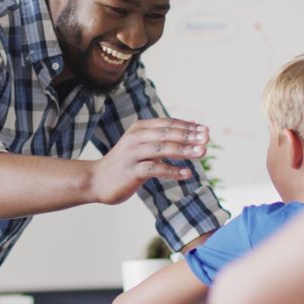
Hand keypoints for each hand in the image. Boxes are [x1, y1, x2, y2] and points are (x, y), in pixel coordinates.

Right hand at [90, 118, 207, 204]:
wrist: (96, 180)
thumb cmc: (124, 163)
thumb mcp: (141, 144)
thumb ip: (162, 136)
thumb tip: (191, 126)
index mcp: (139, 128)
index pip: (168, 124)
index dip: (187, 126)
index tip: (205, 130)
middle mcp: (136, 138)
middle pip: (167, 134)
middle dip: (189, 135)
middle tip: (207, 138)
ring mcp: (132, 154)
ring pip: (162, 149)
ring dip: (184, 150)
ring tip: (202, 152)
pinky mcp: (131, 171)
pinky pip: (155, 169)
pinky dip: (172, 171)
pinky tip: (186, 174)